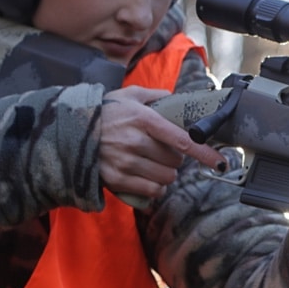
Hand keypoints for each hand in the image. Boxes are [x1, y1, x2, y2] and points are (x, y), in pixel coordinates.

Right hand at [98, 86, 227, 205]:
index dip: (205, 153)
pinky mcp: (117, 180)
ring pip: (166, 178)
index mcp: (143, 119)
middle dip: (175, 160)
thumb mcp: (127, 96)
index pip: (182, 140)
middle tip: (164, 153)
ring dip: (166, 175)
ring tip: (154, 165)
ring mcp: (125, 162)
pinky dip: (155, 188)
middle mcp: (136, 141)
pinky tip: (148, 179)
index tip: (220, 161)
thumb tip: (173, 97)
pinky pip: (151, 192)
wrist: (68, 131)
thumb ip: (153, 95)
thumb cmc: (103, 113)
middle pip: (176, 162)